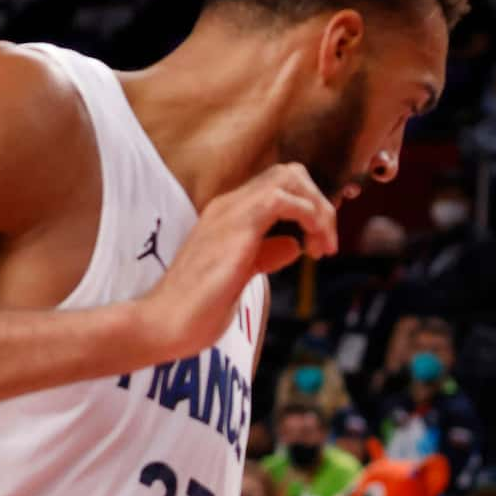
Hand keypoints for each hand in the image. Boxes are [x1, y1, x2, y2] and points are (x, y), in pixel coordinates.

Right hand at [131, 165, 337, 364]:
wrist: (168, 321)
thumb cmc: (200, 306)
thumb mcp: (241, 275)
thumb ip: (265, 255)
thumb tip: (293, 245)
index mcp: (230, 215)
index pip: (278, 187)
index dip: (310, 207)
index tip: (321, 243)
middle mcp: (229, 206)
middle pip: (289, 174)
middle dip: (320, 202)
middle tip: (327, 243)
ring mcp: (230, 212)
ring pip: (289, 179)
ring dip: (319, 210)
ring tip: (324, 247)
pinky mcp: (236, 227)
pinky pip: (281, 199)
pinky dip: (309, 217)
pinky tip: (312, 248)